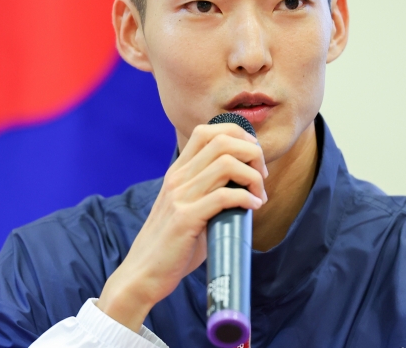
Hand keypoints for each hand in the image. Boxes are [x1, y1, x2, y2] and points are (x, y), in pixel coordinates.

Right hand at [96, 122, 267, 331]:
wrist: (143, 274)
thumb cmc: (173, 245)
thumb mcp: (188, 208)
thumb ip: (210, 193)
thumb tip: (246, 188)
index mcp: (178, 171)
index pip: (207, 131)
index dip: (237, 135)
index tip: (253, 156)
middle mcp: (177, 178)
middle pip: (222, 141)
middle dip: (252, 153)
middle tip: (261, 176)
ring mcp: (180, 197)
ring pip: (226, 164)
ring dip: (253, 176)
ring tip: (259, 194)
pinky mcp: (185, 219)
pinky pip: (224, 196)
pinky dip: (246, 197)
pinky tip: (253, 207)